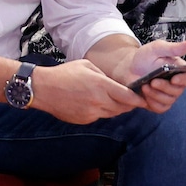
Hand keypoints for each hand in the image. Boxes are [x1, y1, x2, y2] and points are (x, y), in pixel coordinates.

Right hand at [31, 54, 185, 124]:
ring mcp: (91, 113)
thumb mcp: (88, 66)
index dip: (138, 100)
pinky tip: (95, 103)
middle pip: (123, 108)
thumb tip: (116, 84)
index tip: (144, 99)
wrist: (42, 88)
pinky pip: (99, 117)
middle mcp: (98, 101)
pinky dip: (102, 112)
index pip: (128, 97)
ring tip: (113, 100)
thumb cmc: (64, 74)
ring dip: (116, 108)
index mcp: (101, 86)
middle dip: (128, 104)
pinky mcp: (84, 120)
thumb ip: (105, 76)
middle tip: (131, 99)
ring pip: (112, 114)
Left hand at [118, 39, 185, 112]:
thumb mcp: (158, 48)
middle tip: (152, 81)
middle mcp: (177, 84)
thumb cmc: (144, 57)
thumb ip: (174, 48)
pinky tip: (145, 94)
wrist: (129, 68)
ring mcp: (169, 95)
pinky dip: (152, 102)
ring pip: (169, 100)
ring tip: (145, 86)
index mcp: (180, 70)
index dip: (184, 80)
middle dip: (164, 87)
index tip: (173, 79)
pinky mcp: (159, 104)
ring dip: (155, 94)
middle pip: (178, 91)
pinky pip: (160, 108)